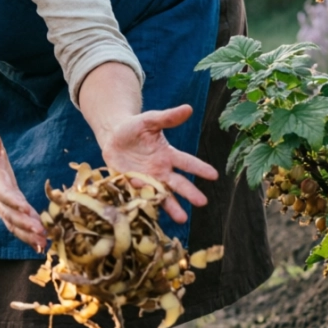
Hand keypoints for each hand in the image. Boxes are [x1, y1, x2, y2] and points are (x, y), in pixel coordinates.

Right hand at [0, 132, 46, 253]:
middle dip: (25, 224)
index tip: (26, 208)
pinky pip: (17, 228)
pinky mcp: (8, 213)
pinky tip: (41, 247)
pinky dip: (28, 239)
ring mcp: (2, 208)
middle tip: (41, 232)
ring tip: (43, 244)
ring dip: (28, 236)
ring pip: (14, 225)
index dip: (13, 201)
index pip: (4, 192)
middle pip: (10, 214)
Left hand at [99, 105, 217, 223]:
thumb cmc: (135, 127)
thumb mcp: (149, 120)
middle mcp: (161, 171)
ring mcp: (147, 180)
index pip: (187, 162)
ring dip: (171, 206)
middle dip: (189, 193)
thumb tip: (188, 108)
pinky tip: (150, 212)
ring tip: (182, 219)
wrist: (113, 137)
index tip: (214, 175)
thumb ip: (167, 117)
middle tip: (202, 202)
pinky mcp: (131, 185)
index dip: (199, 168)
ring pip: (162, 195)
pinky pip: (139, 195)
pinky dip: (144, 202)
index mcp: (168, 155)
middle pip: (178, 183)